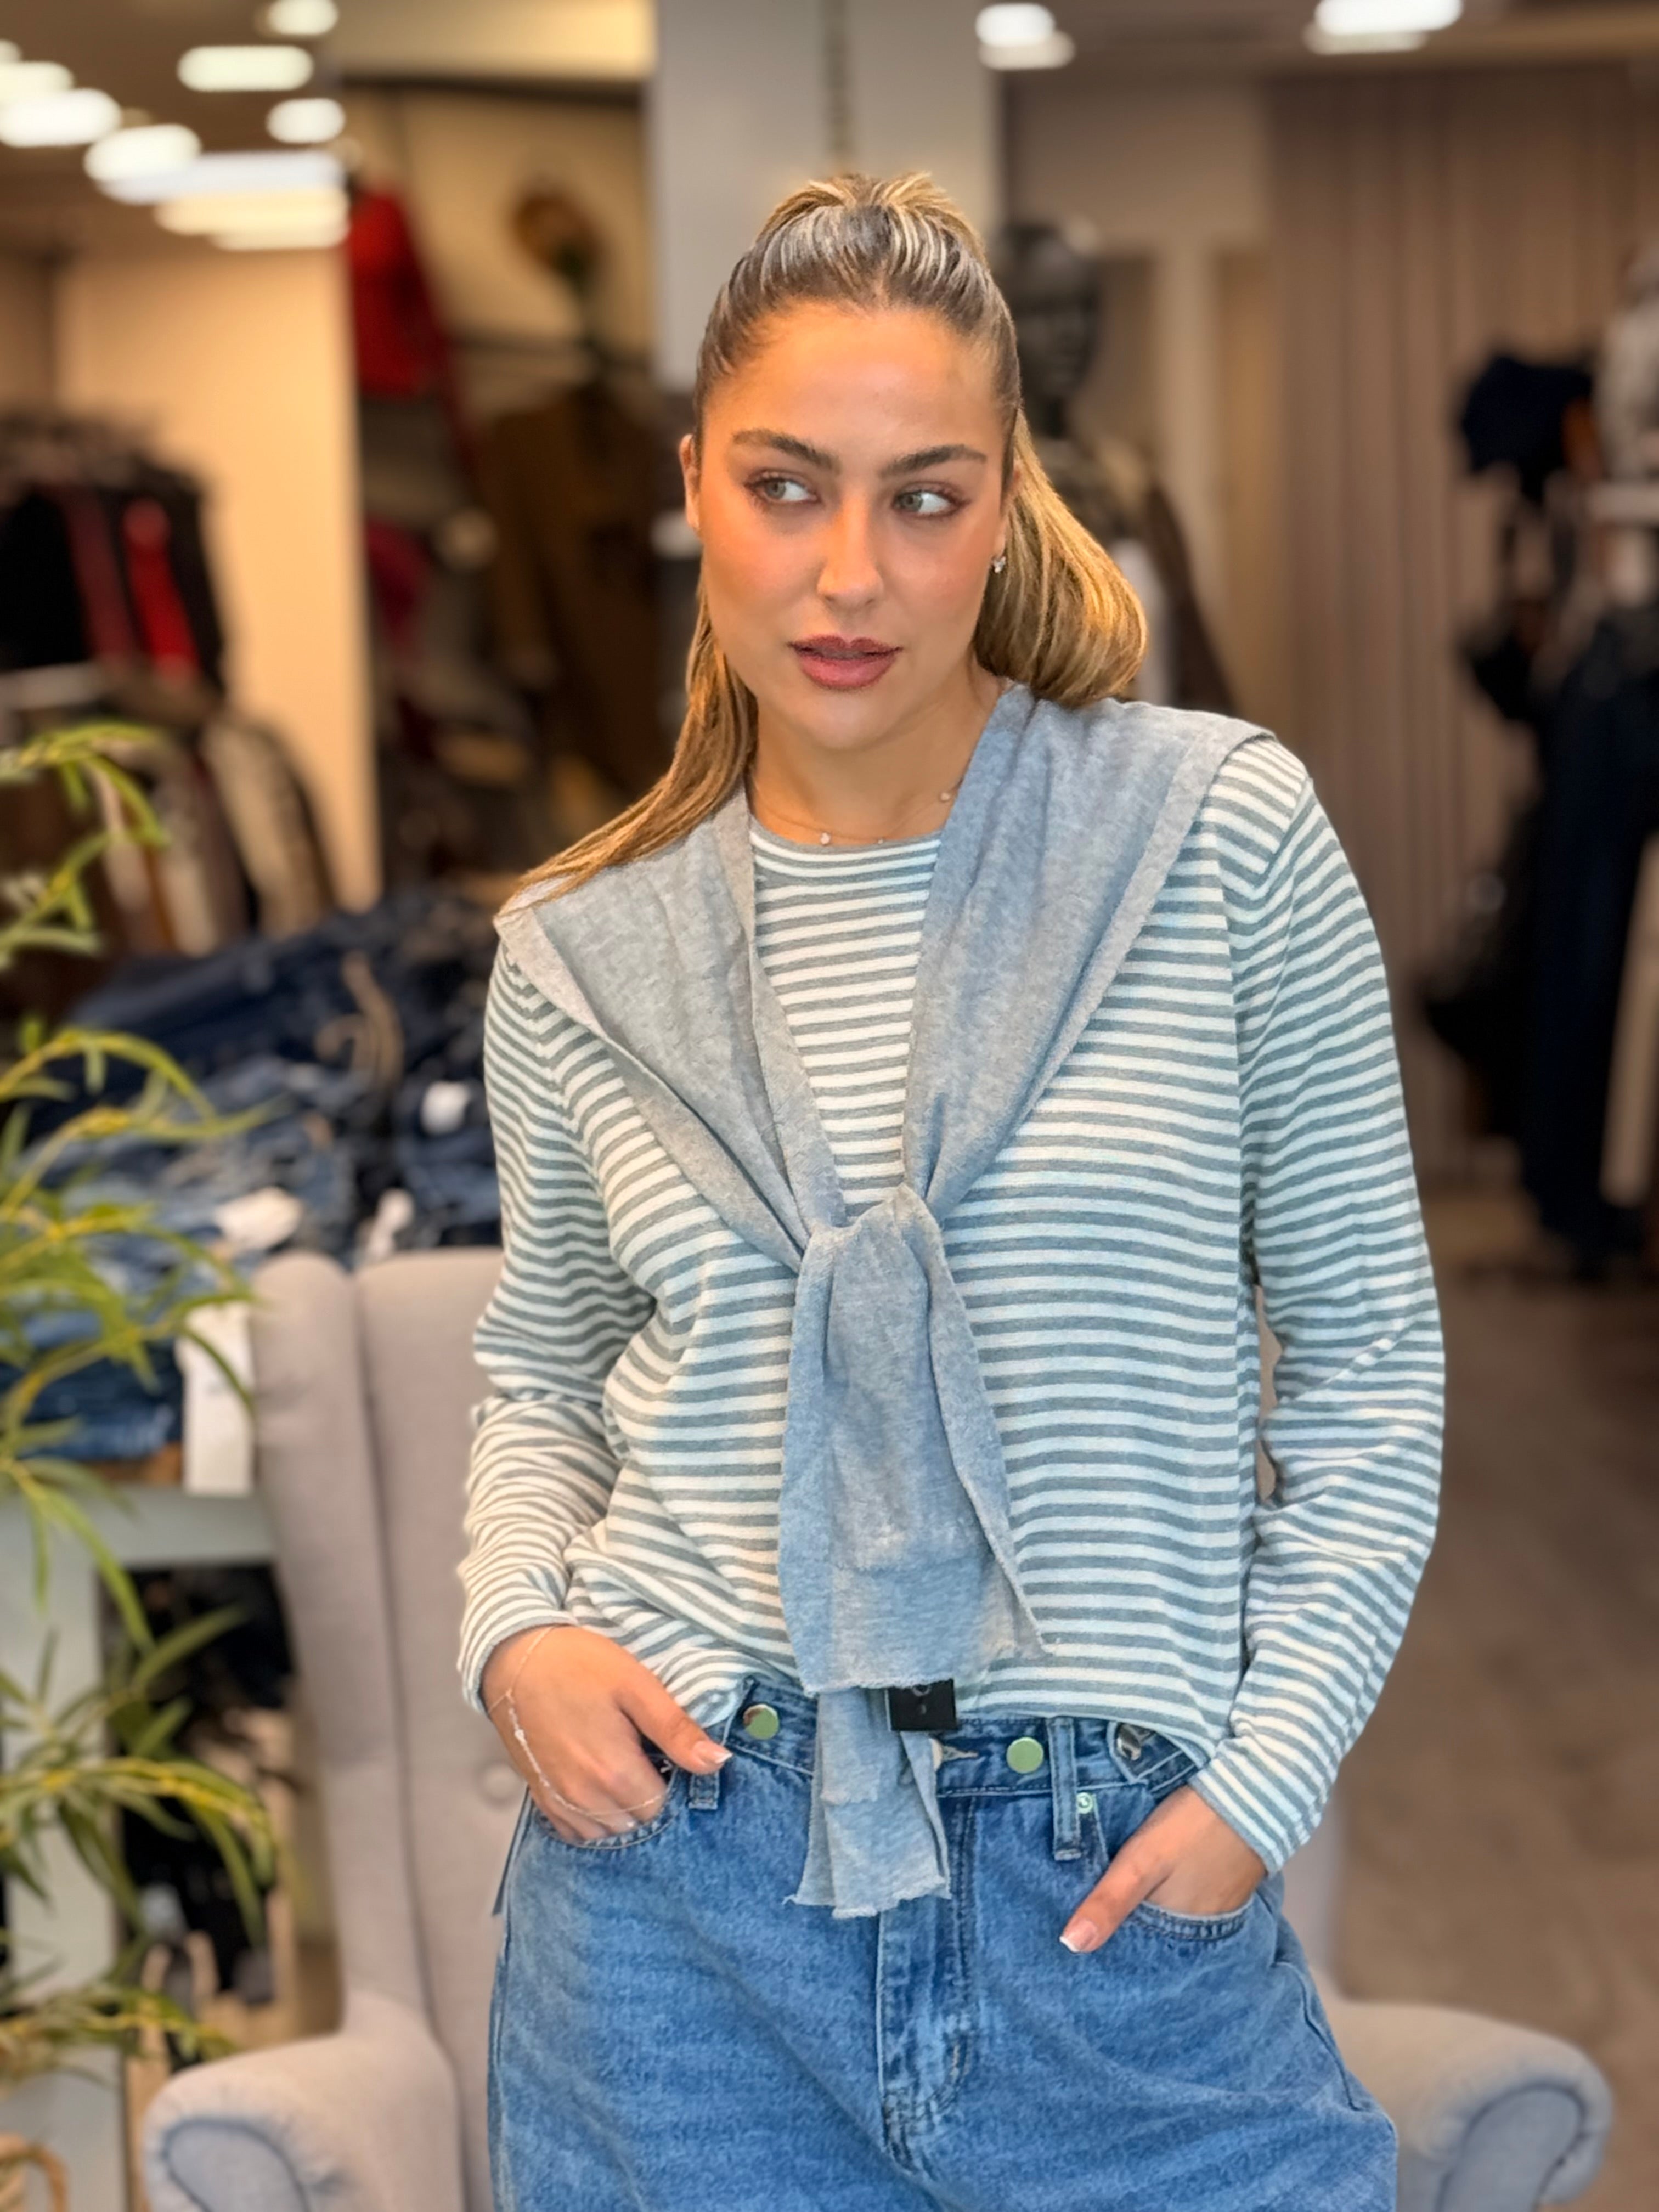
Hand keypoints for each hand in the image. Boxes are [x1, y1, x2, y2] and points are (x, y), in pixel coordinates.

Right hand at [483, 1624, 730, 1843]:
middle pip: (636, 1824)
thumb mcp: (636, 1686)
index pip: (662, 1810)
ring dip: (622, 1812)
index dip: (672, 1783)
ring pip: (607, 1832)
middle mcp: (585, 1799)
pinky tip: (599, 1783)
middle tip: (647, 1756)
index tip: (668, 1756)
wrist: (514, 1659)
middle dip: (649, 1799)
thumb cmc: (579, 1666)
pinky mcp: (541, 1797)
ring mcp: (559, 1802)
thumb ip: (676, 1730)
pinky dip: (593, 1818)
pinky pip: (575, 1830)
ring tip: (624, 1768)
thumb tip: (718, 1762)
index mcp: (614, 1773)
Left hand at [1060, 1785, 1265, 1951]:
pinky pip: (1190, 1900)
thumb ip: (1110, 1901)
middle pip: (1154, 1933)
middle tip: (1083, 1914)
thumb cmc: (1191, 1830)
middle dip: (1125, 1927)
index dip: (1108, 1941)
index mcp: (1178, 1931)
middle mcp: (1201, 1929)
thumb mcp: (1142, 1861)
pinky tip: (1152, 1883)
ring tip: (1108, 1898)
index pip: (1136, 1951)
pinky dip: (1169, 1895)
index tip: (1074, 1937)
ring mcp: (1219, 1908)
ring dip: (1147, 1909)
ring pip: (1171, 1917)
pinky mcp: (1228, 1885)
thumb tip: (1071, 1945)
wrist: (1253, 1794)